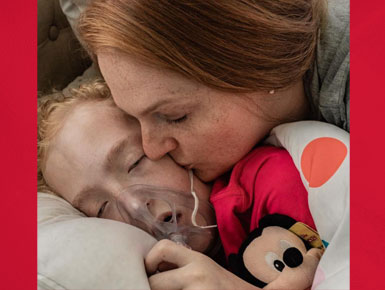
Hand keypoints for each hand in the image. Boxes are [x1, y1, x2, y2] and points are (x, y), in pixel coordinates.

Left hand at [145, 239, 259, 289]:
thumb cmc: (223, 287)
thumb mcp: (205, 268)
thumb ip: (181, 266)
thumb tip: (149, 268)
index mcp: (197, 260)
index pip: (162, 248)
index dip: (149, 260)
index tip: (149, 272)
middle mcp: (195, 275)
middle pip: (154, 282)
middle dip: (149, 287)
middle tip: (152, 288)